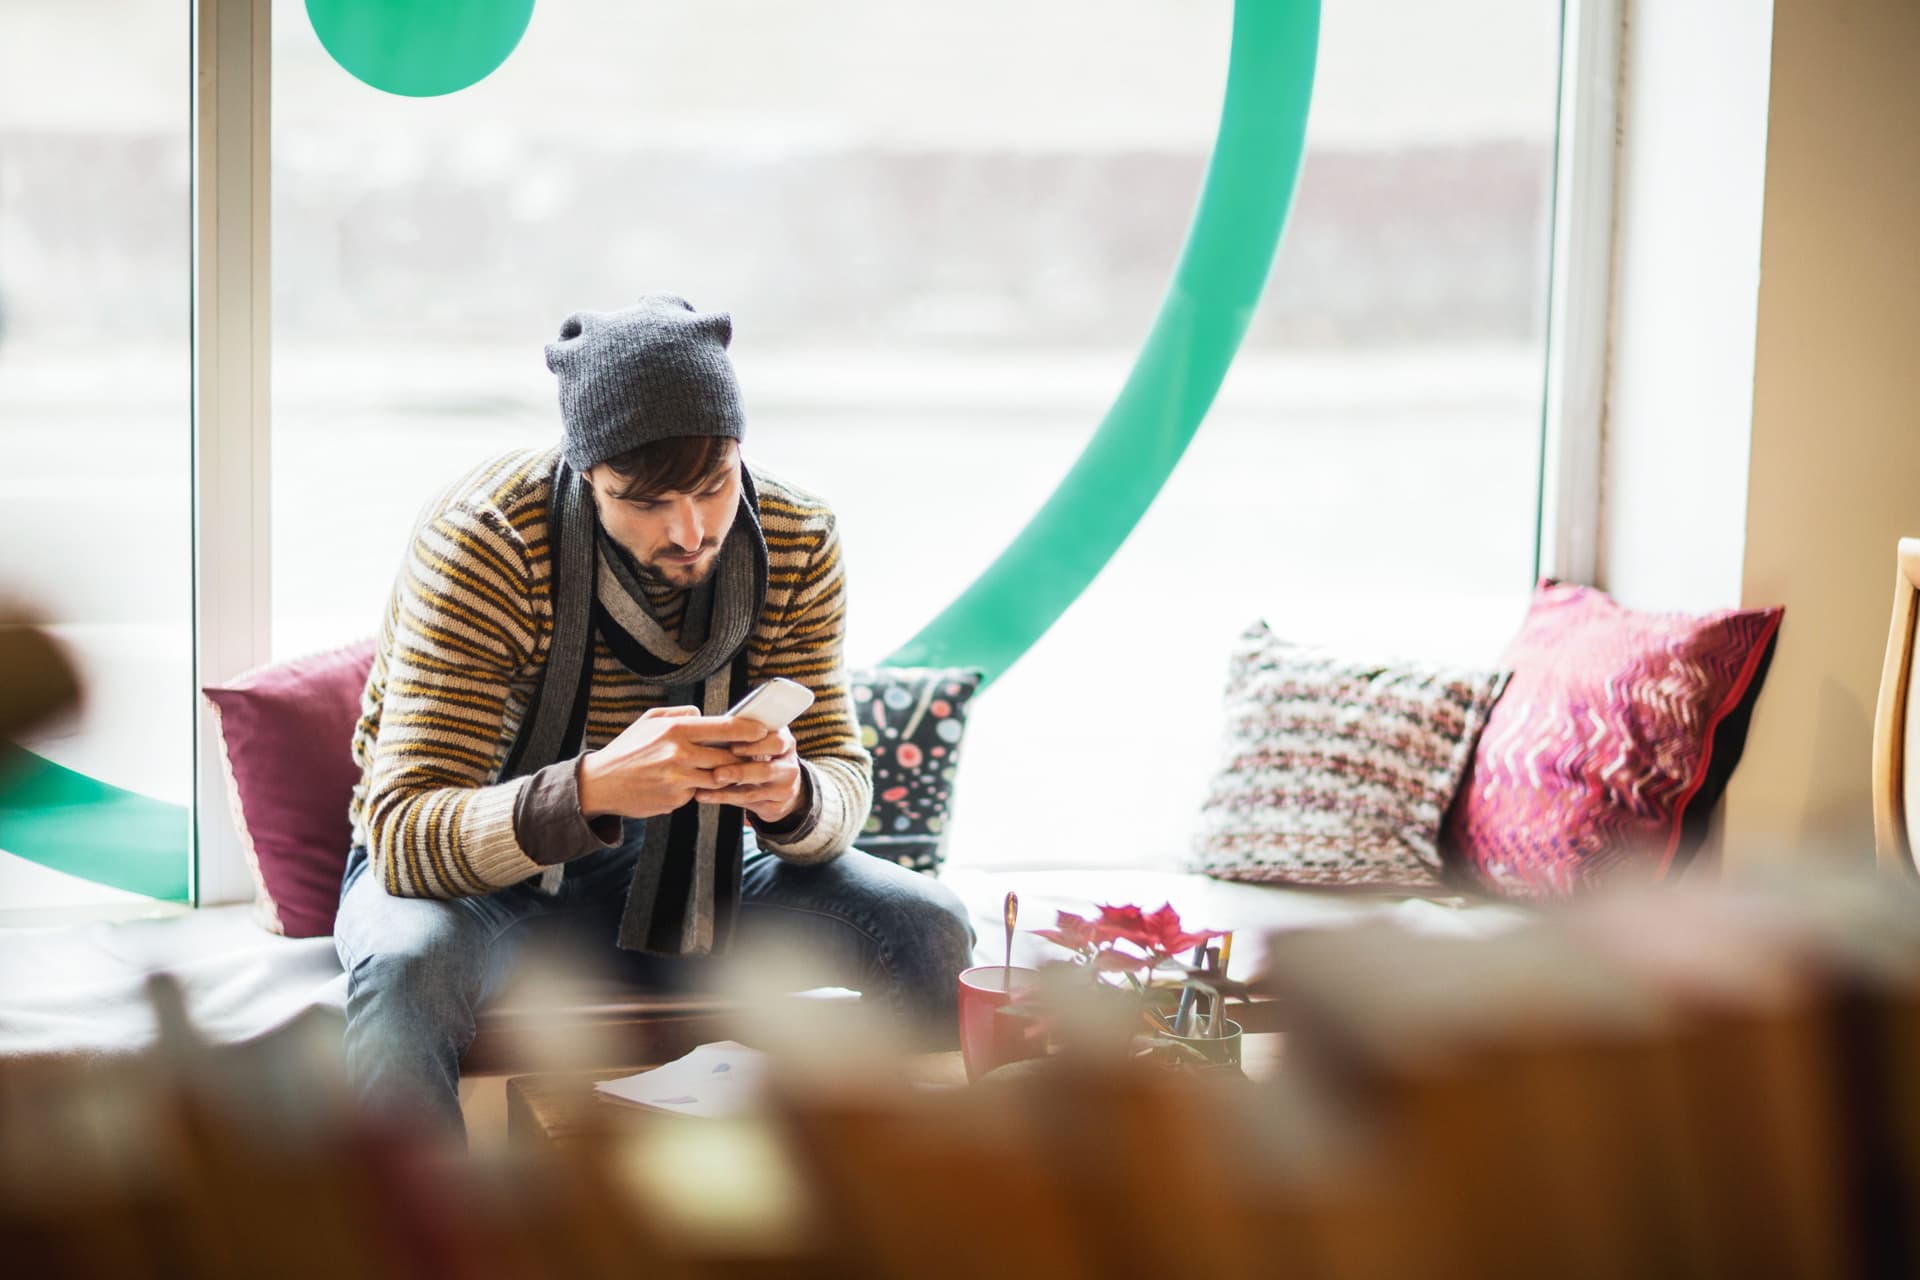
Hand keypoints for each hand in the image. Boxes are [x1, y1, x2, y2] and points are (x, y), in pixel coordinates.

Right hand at [576, 706, 768, 819]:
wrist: (601, 784)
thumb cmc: (628, 749)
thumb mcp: (649, 721)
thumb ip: (680, 714)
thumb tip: (705, 714)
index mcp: (675, 730)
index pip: (723, 728)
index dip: (749, 730)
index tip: (763, 730)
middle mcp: (679, 755)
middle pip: (728, 757)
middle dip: (745, 757)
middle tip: (759, 753)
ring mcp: (678, 780)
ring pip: (719, 778)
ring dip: (728, 775)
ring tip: (734, 769)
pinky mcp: (676, 800)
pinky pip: (700, 792)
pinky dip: (702, 788)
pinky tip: (698, 783)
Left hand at [692, 724, 805, 823]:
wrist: (781, 784)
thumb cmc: (761, 754)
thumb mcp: (760, 739)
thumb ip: (743, 734)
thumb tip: (710, 727)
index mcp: (786, 743)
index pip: (777, 742)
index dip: (755, 745)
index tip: (733, 747)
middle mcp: (790, 766)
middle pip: (767, 770)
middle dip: (739, 772)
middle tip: (717, 773)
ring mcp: (785, 789)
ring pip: (754, 792)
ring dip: (727, 791)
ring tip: (704, 789)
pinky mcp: (776, 807)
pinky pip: (747, 804)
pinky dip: (725, 799)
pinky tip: (706, 796)